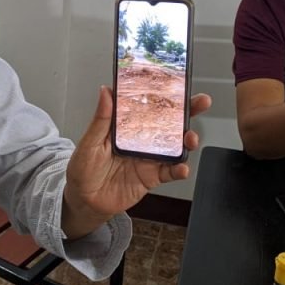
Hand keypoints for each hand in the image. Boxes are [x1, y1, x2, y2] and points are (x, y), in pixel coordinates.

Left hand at [61, 86, 211, 238]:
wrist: (84, 200)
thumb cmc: (83, 169)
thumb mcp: (89, 142)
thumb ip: (101, 119)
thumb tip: (106, 92)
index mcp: (126, 126)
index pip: (148, 105)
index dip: (164, 94)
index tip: (178, 83)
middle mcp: (141, 139)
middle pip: (169, 122)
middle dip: (188, 111)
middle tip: (200, 102)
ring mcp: (148, 158)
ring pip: (175, 145)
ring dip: (187, 141)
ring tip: (190, 139)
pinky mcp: (152, 176)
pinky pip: (170, 172)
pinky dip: (179, 170)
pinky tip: (182, 168)